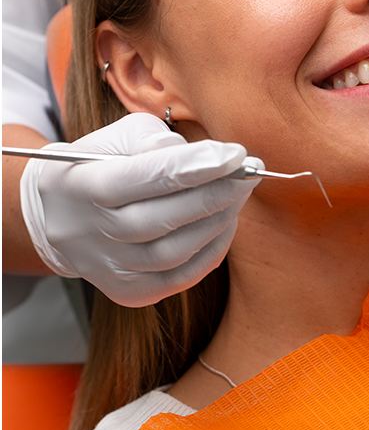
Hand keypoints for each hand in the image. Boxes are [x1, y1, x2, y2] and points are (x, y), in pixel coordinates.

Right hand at [20, 113, 262, 306]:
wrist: (60, 215)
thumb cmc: (99, 165)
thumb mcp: (117, 137)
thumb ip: (157, 140)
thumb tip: (208, 158)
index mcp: (83, 185)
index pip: (148, 176)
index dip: (198, 165)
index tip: (237, 154)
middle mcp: (90, 233)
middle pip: (165, 218)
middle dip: (216, 193)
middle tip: (248, 174)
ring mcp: (108, 269)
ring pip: (176, 252)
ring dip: (218, 221)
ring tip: (239, 194)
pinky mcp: (128, 292)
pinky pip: (181, 277)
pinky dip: (211, 250)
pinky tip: (225, 223)